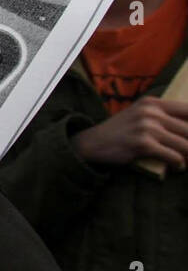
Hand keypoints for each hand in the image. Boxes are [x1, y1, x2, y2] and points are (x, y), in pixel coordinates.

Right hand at [72, 96, 187, 169]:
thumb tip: (187, 128)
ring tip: (186, 161)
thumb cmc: (120, 132)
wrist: (92, 143)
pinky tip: (177, 167)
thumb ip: (162, 116)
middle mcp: (151, 112)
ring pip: (185, 145)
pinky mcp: (143, 144)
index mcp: (152, 103)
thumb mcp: (139, 115)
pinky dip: (179, 165)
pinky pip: (173, 157)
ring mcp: (146, 128)